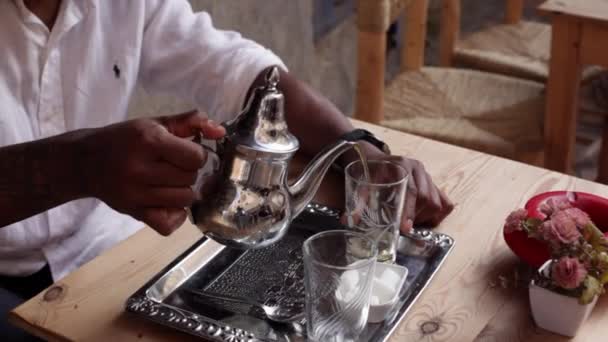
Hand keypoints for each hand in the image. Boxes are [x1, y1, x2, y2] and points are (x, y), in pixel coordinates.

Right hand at [77, 111, 224, 234]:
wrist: (84, 162)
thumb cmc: (124, 140)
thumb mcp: (155, 123)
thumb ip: (191, 122)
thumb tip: (220, 132)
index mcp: (149, 141)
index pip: (195, 157)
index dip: (197, 154)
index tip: (186, 152)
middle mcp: (141, 168)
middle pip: (191, 178)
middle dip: (189, 172)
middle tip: (175, 167)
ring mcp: (136, 194)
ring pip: (184, 200)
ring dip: (184, 192)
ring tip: (171, 182)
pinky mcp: (133, 212)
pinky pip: (168, 224)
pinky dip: (174, 216)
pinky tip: (168, 203)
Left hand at [343, 148, 453, 233]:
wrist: (373, 157)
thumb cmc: (369, 171)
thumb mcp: (361, 184)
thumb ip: (357, 202)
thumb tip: (348, 220)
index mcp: (401, 165)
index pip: (411, 191)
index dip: (409, 211)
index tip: (405, 228)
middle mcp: (417, 168)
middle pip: (427, 198)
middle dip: (417, 217)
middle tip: (405, 227)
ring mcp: (427, 175)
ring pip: (436, 201)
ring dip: (426, 216)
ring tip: (411, 222)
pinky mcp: (432, 182)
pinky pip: (444, 201)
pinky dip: (437, 213)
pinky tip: (425, 219)